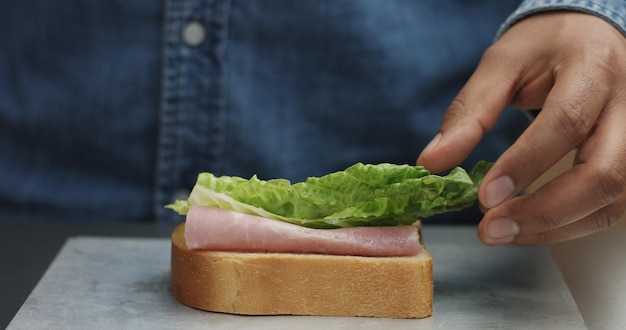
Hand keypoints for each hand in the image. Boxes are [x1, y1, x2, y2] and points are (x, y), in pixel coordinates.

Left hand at [417, 12, 625, 244]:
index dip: (525, 164)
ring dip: (557, 227)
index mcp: (592, 69)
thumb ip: (469, 112)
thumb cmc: (544, 48)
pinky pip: (613, 205)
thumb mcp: (501, 64)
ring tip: (503, 233)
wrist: (588, 37)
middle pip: (604, 173)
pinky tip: (530, 226)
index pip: (567, 122)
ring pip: (614, 198)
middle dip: (544, 211)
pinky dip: (571, 225)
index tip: (484, 197)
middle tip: (490, 229)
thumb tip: (432, 163)